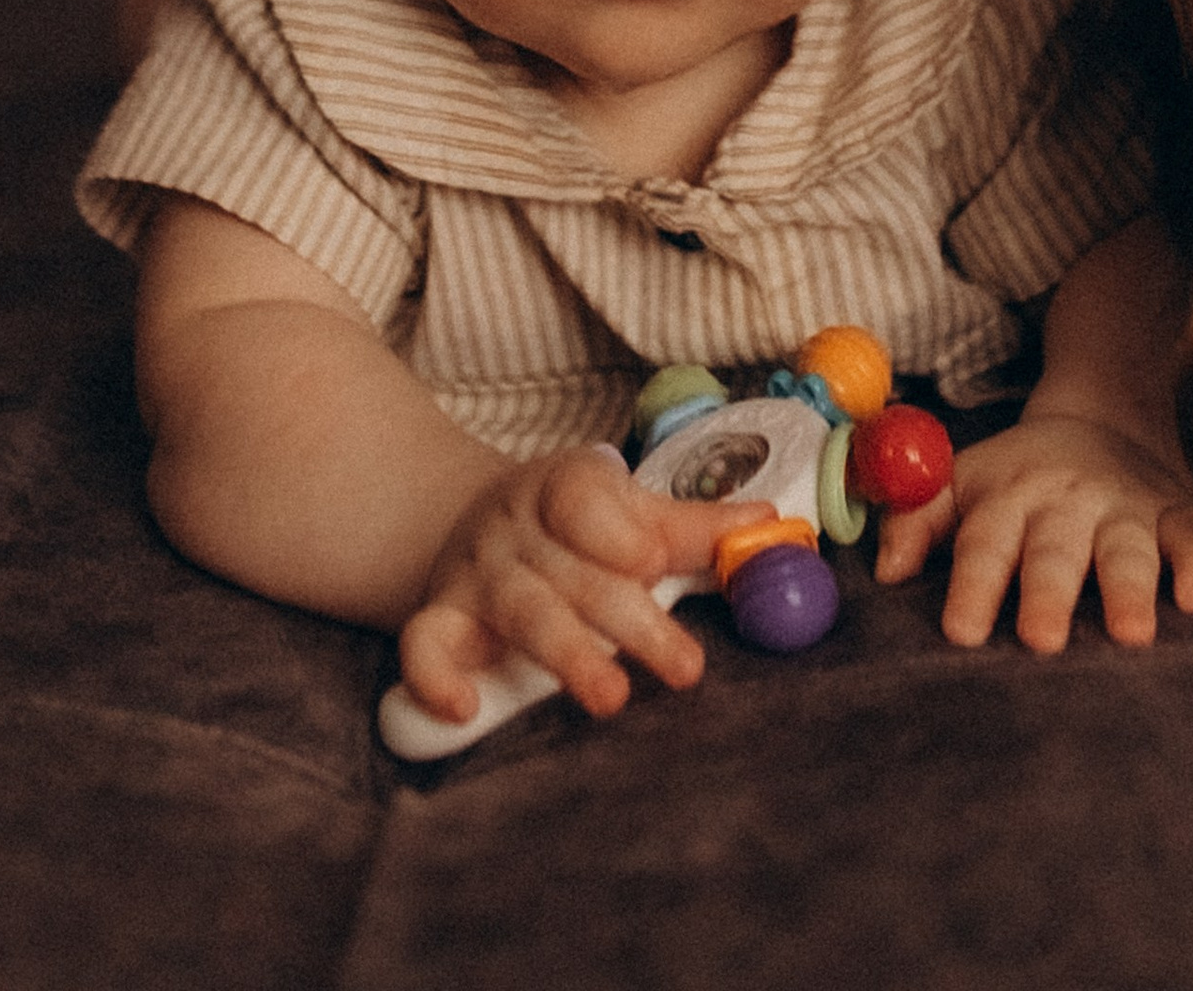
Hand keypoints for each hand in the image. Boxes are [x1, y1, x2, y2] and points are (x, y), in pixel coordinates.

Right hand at [397, 447, 733, 723]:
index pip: (587, 501)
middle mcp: (516, 526)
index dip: (619, 531)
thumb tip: (769, 524)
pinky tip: (464, 707)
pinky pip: (423, 645)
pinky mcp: (438, 618)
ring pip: (522, 612)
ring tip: (611, 698)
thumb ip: (692, 527)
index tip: (654, 560)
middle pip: (576, 574)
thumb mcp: (627, 510)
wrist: (468, 520)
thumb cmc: (572, 524)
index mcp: (564, 486)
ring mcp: (474, 573)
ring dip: (567, 654)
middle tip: (686, 668)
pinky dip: (435, 676)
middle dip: (632, 622)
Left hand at [876, 406, 1192, 653]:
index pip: (983, 543)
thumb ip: (918, 520)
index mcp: (1008, 497)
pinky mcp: (1177, 514)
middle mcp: (1066, 503)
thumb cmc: (1019, 479)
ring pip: (1127, 548)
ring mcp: (1125, 508)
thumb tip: (887, 572)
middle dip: (1048, 593)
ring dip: (1129, 588)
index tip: (961, 631)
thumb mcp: (962, 482)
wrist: (1105, 418)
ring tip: (1131, 633)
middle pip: (1054, 550)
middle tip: (1042, 639)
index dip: (973, 585)